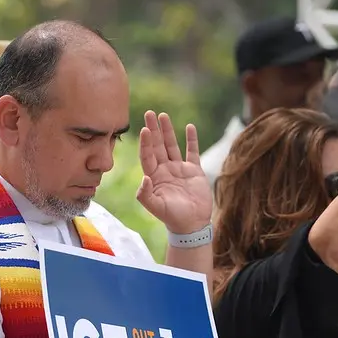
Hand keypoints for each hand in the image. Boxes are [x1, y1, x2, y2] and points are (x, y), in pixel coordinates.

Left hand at [137, 111, 212, 233]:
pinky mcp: (193, 171)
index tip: (144, 129)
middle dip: (153, 129)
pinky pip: (192, 152)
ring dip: (168, 131)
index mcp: (154, 177)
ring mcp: (179, 169)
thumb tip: (144, 178)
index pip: (147, 155)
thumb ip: (146, 194)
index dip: (145, 143)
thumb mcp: (156, 207)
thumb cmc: (172, 217)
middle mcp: (164, 170)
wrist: (192, 224)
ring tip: (163, 115)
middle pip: (157, 146)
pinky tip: (189, 126)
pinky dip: (191, 140)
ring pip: (172, 146)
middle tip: (149, 113)